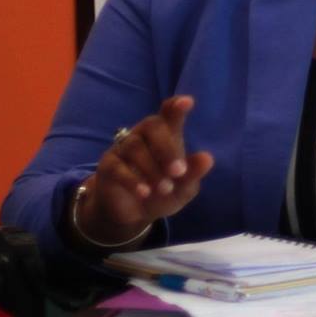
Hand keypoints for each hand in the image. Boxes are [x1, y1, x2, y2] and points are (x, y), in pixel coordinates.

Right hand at [76, 96, 215, 246]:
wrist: (135, 214)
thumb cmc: (164, 191)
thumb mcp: (184, 187)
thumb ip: (194, 173)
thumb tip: (208, 158)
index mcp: (167, 134)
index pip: (170, 114)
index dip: (176, 107)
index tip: (187, 102)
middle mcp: (144, 135)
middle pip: (152, 127)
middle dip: (167, 149)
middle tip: (179, 172)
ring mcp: (123, 148)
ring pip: (135, 147)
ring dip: (152, 169)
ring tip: (164, 189)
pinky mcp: (108, 166)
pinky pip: (117, 167)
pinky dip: (132, 180)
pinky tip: (144, 193)